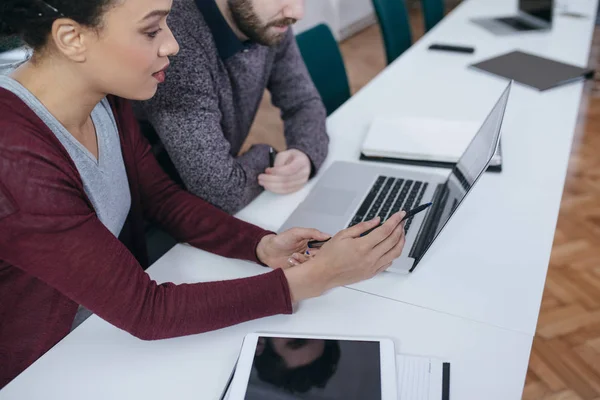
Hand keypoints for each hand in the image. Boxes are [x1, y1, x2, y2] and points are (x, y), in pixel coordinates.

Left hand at [256, 228, 329, 269]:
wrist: (268, 251)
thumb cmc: (281, 240)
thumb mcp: (296, 232)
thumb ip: (311, 232)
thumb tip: (326, 235)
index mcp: (312, 242)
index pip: (325, 246)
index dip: (325, 248)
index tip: (321, 248)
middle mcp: (310, 252)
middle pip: (320, 257)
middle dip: (314, 256)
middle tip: (307, 253)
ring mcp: (305, 261)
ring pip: (313, 265)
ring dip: (304, 261)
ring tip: (294, 256)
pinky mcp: (300, 269)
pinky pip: (305, 271)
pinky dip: (298, 266)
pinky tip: (291, 261)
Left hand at [258, 149, 310, 193]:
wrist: (302, 162)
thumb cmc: (292, 157)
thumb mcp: (285, 153)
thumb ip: (279, 161)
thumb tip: (272, 172)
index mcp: (302, 162)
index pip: (290, 169)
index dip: (277, 171)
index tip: (267, 170)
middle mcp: (304, 173)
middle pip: (286, 180)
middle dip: (271, 179)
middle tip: (260, 177)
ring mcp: (302, 182)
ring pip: (285, 187)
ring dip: (271, 186)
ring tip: (262, 182)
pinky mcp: (297, 188)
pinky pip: (285, 192)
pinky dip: (275, 190)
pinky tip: (267, 186)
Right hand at [283, 212, 406, 302]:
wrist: (323, 273)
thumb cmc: (329, 256)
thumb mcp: (343, 235)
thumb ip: (362, 227)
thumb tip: (376, 221)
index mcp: (362, 246)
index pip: (386, 230)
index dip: (395, 221)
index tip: (400, 215)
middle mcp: (370, 258)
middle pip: (393, 241)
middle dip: (400, 228)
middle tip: (401, 221)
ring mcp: (372, 267)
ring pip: (395, 253)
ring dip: (401, 241)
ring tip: (400, 233)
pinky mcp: (371, 274)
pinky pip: (388, 263)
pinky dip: (393, 254)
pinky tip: (392, 248)